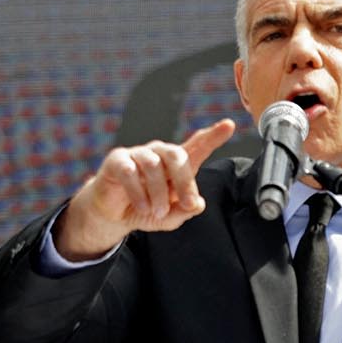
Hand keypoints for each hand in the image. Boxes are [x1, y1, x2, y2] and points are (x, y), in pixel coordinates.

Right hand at [53, 118, 236, 261]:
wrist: (112, 216)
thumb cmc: (147, 210)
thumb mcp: (168, 217)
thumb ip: (183, 211)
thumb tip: (198, 204)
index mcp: (177, 164)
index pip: (197, 145)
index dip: (213, 135)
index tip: (229, 125)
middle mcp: (159, 153)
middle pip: (178, 155)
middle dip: (186, 182)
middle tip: (187, 204)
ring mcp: (138, 154)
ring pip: (154, 165)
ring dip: (158, 193)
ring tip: (157, 211)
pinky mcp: (117, 160)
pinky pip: (129, 171)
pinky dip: (138, 193)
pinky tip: (142, 207)